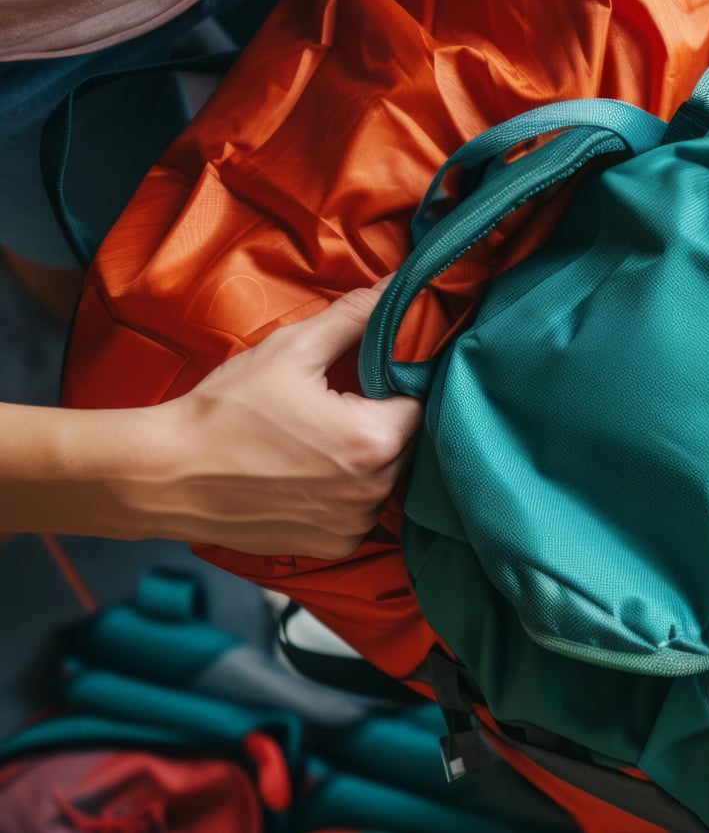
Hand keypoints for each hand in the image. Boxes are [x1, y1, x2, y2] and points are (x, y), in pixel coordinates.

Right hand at [130, 283, 422, 557]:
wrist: (167, 474)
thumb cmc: (226, 410)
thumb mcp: (291, 350)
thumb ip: (353, 318)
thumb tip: (395, 287)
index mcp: (375, 440)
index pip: (418, 401)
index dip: (394, 385)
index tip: (364, 378)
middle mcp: (375, 490)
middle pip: (405, 443)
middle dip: (379, 420)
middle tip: (331, 406)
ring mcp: (355, 524)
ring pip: (384, 478)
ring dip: (363, 459)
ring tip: (314, 441)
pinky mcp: (335, 545)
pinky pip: (360, 511)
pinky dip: (344, 493)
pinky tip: (306, 474)